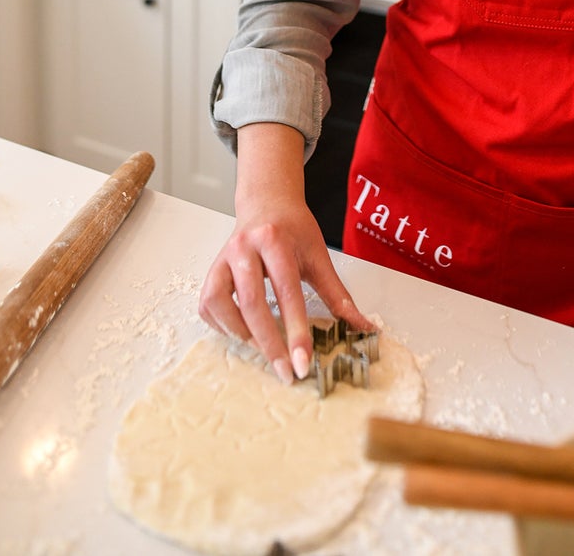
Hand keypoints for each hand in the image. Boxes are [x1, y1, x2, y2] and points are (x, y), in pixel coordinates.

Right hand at [198, 123, 372, 385]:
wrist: (267, 202)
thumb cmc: (295, 230)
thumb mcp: (319, 256)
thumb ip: (338, 295)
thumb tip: (365, 328)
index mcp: (276, 241)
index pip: (287, 292)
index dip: (296, 331)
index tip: (303, 364)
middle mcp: (245, 248)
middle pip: (253, 303)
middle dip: (270, 344)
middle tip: (285, 373)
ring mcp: (223, 257)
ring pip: (221, 303)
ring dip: (241, 333)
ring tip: (262, 347)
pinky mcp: (211, 269)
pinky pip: (208, 304)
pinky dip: (222, 324)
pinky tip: (242, 331)